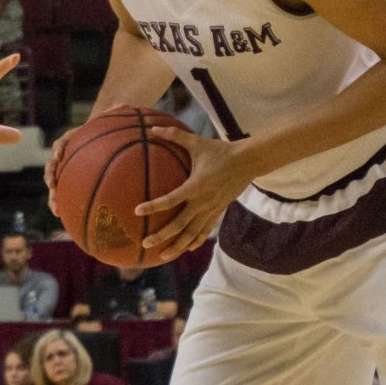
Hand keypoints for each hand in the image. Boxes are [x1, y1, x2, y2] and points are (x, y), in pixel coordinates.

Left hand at [136, 127, 263, 263]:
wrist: (247, 162)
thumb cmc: (220, 150)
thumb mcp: (197, 142)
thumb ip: (174, 135)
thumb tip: (152, 127)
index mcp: (195, 186)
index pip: (171, 200)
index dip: (154, 206)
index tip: (137, 211)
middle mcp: (202, 202)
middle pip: (179, 225)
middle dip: (162, 236)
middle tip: (145, 243)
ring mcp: (211, 210)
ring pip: (192, 234)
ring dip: (177, 246)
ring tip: (162, 257)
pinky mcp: (218, 212)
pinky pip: (204, 231)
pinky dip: (195, 241)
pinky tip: (187, 249)